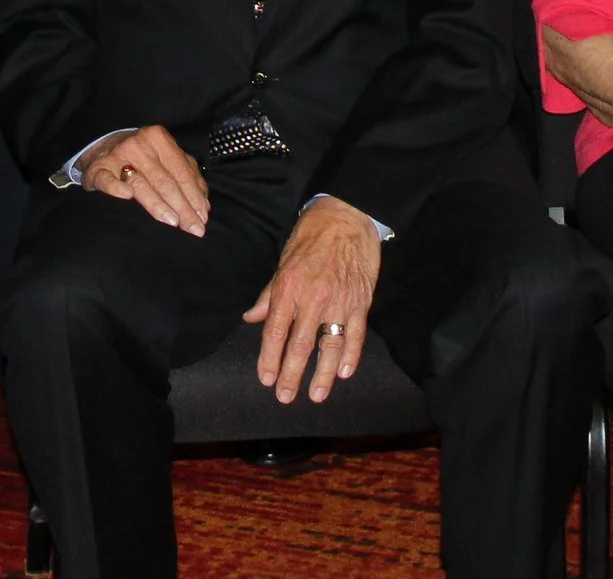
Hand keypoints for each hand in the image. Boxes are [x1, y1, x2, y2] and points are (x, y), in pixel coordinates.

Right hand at [80, 126, 209, 235]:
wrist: (103, 148)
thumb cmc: (142, 158)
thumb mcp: (166, 158)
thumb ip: (187, 175)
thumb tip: (203, 205)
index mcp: (159, 139)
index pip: (181, 172)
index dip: (194, 197)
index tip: (202, 218)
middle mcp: (139, 145)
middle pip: (165, 181)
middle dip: (182, 207)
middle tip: (193, 229)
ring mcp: (117, 156)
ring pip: (140, 183)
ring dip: (157, 204)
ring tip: (172, 222)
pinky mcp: (97, 169)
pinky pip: (107, 180)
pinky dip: (116, 188)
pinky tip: (127, 197)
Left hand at [244, 197, 381, 403]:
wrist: (347, 216)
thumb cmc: (312, 236)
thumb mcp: (283, 262)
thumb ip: (269, 295)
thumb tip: (251, 318)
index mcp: (289, 287)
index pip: (275, 331)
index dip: (269, 358)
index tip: (266, 379)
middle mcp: (313, 298)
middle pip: (300, 345)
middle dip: (291, 375)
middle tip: (285, 396)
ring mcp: (339, 302)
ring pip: (329, 346)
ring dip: (323, 374)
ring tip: (316, 394)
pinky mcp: (361, 301)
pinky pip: (356, 335)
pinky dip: (351, 356)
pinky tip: (345, 373)